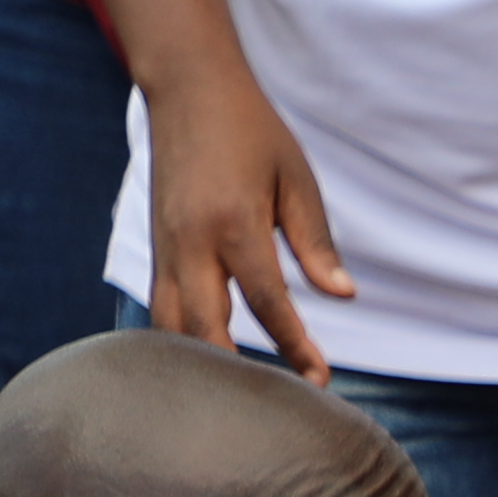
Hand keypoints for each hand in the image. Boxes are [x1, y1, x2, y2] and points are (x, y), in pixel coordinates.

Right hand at [141, 74, 354, 380]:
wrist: (188, 90)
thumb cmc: (252, 132)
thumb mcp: (295, 179)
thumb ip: (315, 242)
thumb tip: (343, 296)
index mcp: (234, 224)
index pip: (268, 302)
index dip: (295, 345)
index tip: (319, 379)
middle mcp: (191, 244)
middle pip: (206, 330)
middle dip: (239, 375)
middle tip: (276, 406)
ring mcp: (165, 249)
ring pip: (171, 329)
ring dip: (201, 366)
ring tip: (236, 399)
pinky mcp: (155, 250)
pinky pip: (160, 310)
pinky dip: (178, 344)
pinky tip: (203, 367)